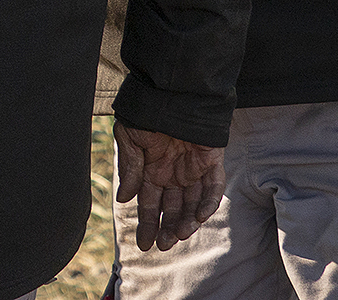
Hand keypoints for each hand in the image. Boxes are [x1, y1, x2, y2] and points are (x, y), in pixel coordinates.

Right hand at [115, 122, 224, 251]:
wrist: (171, 90)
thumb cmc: (145, 111)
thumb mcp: (129, 139)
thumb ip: (130, 169)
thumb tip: (124, 199)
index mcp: (151, 169)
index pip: (149, 203)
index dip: (146, 223)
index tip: (143, 244)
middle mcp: (173, 173)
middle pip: (172, 209)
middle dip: (167, 228)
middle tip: (162, 245)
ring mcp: (193, 169)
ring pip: (193, 204)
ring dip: (187, 222)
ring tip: (179, 236)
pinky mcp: (212, 161)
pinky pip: (213, 188)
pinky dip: (208, 203)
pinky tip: (199, 217)